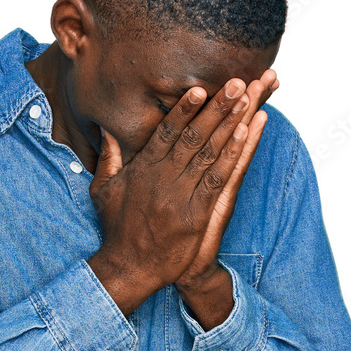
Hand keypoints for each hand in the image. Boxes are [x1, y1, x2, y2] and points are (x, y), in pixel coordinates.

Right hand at [87, 77, 266, 307]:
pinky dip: (233, 154)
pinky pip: (218, 178)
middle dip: (217, 107)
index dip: (184, 109)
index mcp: (143, 170)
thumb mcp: (103, 191)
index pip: (166, 132)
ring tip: (248, 98)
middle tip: (236, 82)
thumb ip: (109, 159)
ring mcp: (181, 195)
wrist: (129, 268)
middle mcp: (163, 178)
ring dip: (231, 123)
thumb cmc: (117, 231)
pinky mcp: (196, 214)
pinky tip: (246, 135)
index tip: (199, 88)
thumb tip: (108, 131)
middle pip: (194, 135)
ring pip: (209, 152)